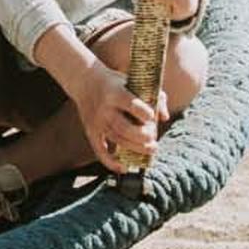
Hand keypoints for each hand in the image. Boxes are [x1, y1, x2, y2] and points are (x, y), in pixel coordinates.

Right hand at [63, 51, 163, 174]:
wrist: (84, 80)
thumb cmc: (115, 82)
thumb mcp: (132, 81)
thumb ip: (152, 95)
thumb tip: (164, 117)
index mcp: (115, 92)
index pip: (130, 104)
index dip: (143, 112)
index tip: (152, 116)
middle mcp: (105, 108)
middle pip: (124, 127)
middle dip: (142, 136)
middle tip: (153, 138)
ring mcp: (97, 121)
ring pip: (116, 139)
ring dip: (135, 148)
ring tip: (151, 149)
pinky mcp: (91, 131)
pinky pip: (99, 150)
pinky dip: (110, 162)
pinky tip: (124, 168)